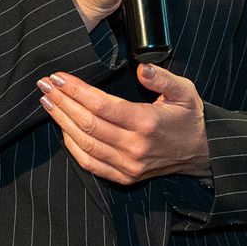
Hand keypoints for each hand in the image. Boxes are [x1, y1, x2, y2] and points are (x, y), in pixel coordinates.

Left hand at [38, 62, 208, 183]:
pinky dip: (72, 147)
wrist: (201, 153)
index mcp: (147, 123)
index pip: (101, 105)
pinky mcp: (124, 177)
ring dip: (62, 122)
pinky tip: (62, 129)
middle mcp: (134, 146)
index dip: (76, 90)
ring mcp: (128, 165)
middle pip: (87, 123)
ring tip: (48, 102)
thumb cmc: (189, 119)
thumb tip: (142, 68)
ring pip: (84, 143)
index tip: (59, 77)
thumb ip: (163, 78)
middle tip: (45, 85)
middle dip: (62, 102)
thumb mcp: (185, 91)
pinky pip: (90, 164)